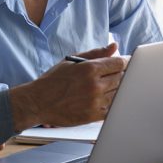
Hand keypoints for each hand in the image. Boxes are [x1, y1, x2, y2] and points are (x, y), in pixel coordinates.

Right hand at [9, 44, 127, 131]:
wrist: (38, 102)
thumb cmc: (53, 80)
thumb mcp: (72, 61)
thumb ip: (95, 53)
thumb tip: (114, 46)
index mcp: (90, 69)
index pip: (118, 63)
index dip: (123, 62)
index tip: (123, 62)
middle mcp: (95, 85)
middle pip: (121, 78)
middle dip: (121, 74)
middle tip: (114, 74)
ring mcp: (95, 102)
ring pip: (119, 93)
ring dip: (117, 88)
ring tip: (107, 86)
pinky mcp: (93, 116)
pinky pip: (112, 108)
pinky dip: (112, 102)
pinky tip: (105, 98)